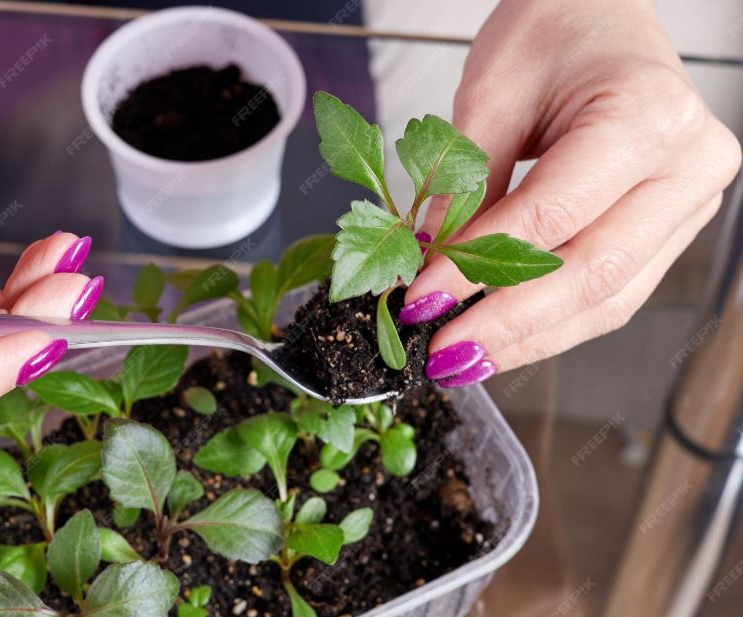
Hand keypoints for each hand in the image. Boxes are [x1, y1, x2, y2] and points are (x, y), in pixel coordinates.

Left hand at [401, 0, 740, 386]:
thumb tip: (426, 267)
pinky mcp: (673, 227)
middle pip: (592, 274)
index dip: (479, 268)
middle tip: (442, 354)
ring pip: (609, 298)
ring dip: (530, 338)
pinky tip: (503, 337)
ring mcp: (690, 202)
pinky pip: (614, 291)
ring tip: (463, 359)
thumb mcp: (491, 93)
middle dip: (507, 324)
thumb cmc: (554, 29)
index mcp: (647, 116)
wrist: (602, 11)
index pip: (551, 217)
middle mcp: (688, 166)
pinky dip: (553, 321)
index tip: (421, 299)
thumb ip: (462, 185)